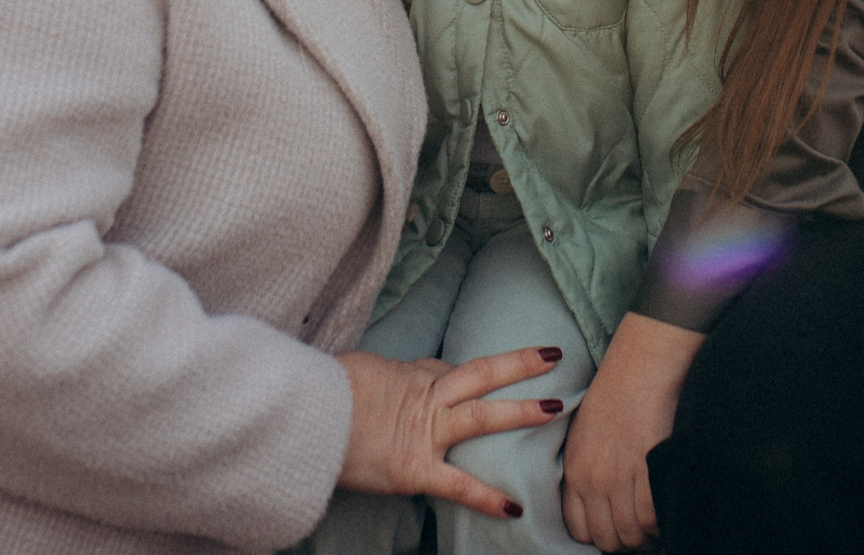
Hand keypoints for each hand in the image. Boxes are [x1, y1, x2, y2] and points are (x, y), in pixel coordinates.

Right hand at [337, 345, 564, 522]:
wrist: (307, 416)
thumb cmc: (321, 393)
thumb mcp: (350, 372)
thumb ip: (372, 380)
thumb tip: (367, 385)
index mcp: (406, 374)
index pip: (447, 370)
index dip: (470, 373)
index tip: (491, 370)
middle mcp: (423, 397)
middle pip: (480, 374)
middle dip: (518, 365)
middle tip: (553, 355)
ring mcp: (424, 433)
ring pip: (482, 414)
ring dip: (520, 410)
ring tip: (557, 407)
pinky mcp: (416, 469)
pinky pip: (458, 484)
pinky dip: (486, 497)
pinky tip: (513, 508)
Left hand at [562, 313, 701, 550]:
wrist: (644, 360)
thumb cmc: (619, 390)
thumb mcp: (585, 431)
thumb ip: (587, 469)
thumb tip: (600, 503)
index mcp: (575, 468)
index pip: (579, 529)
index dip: (600, 535)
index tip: (616, 527)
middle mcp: (594, 478)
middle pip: (607, 538)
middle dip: (625, 539)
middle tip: (641, 526)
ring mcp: (621, 475)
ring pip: (632, 532)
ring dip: (647, 533)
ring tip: (656, 519)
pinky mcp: (649, 466)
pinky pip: (652, 515)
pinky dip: (662, 519)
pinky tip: (667, 505)